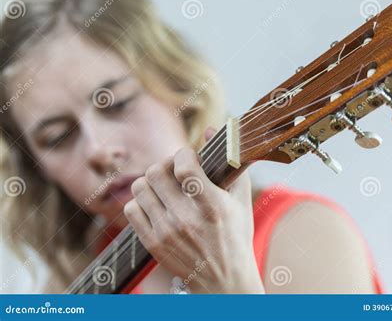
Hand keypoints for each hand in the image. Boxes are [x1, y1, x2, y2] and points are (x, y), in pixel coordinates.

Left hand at [124, 129, 263, 293]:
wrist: (223, 280)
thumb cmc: (235, 236)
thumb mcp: (240, 200)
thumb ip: (228, 163)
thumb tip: (208, 130)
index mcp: (212, 206)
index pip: (184, 166)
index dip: (183, 153)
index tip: (189, 156)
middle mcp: (186, 219)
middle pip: (156, 172)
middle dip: (165, 163)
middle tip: (175, 169)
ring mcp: (166, 232)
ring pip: (140, 187)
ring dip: (152, 180)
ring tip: (165, 186)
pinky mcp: (152, 243)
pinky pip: (132, 209)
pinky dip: (142, 201)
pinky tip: (157, 203)